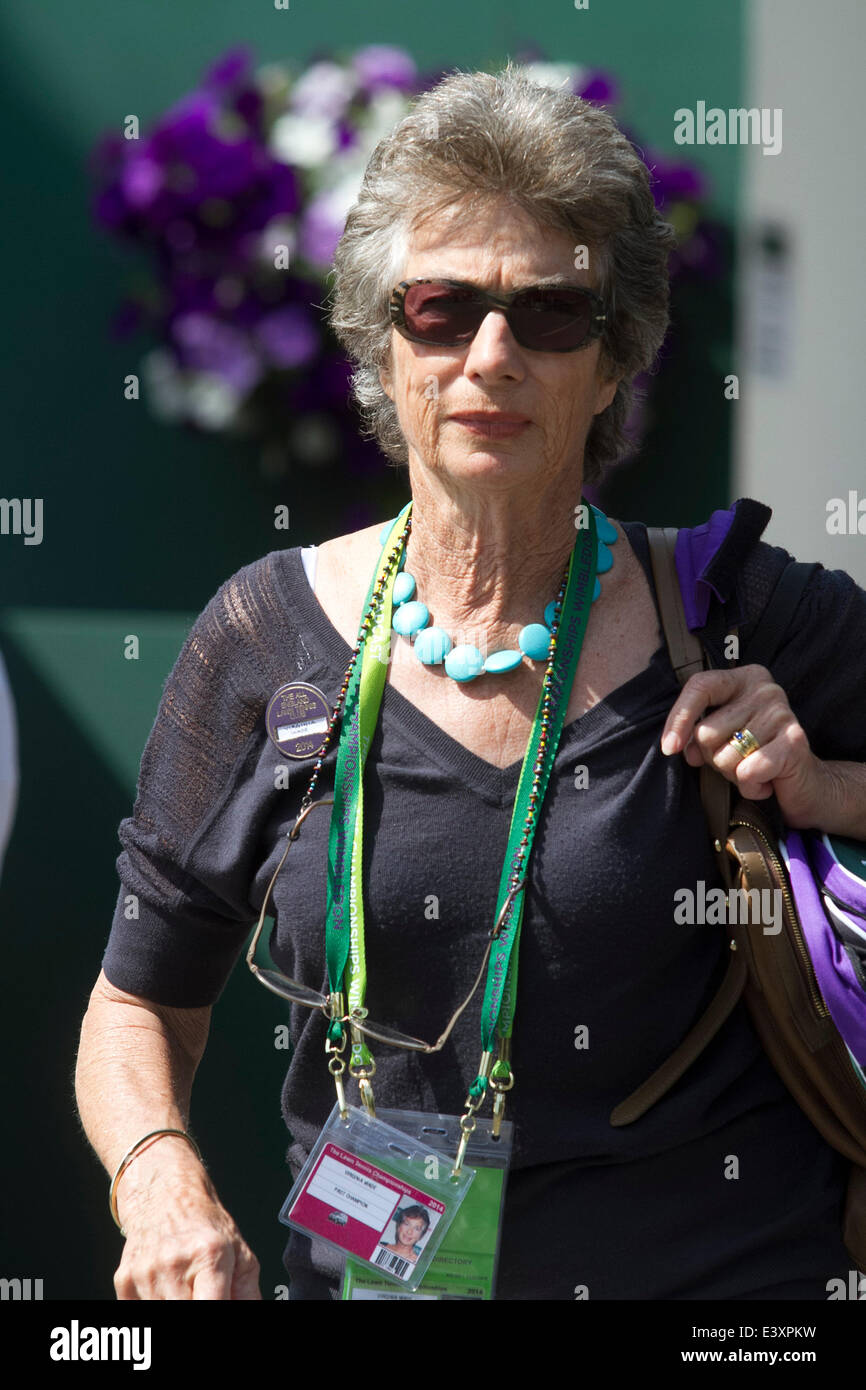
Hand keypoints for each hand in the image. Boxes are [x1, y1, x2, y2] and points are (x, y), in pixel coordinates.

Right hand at [113, 1155, 261, 1300]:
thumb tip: (253, 1314)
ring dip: (178, 1306)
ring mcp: (146, 1275)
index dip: (217, 1313)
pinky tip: (166, 1288)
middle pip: (186, 1314)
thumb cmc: (204, 1223)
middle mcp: (174, 1264)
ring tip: (187, 1288)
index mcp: (208, 1255)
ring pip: (162, 1316)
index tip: (219, 1305)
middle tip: (205, 1294)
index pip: (211, 1308)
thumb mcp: (239, 1250)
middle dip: (199, 1306)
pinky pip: (141, 1313)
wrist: (163, 1194)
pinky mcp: (124, 1282)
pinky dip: (157, 1305)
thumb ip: (248, 1292)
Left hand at [660, 664, 828, 829]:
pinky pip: (747, 772)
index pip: (700, 687)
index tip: (669, 749)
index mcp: (743, 679)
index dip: (678, 719)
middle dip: (712, 758)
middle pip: (706, 731)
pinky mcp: (795, 740)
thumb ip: (696, 736)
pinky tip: (765, 782)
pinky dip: (750, 787)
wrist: (804, 783)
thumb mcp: (720, 739)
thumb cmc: (754, 756)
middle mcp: (764, 689)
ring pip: (724, 756)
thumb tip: (677, 746)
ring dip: (732, 775)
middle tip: (737, 760)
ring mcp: (781, 712)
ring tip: (753, 770)